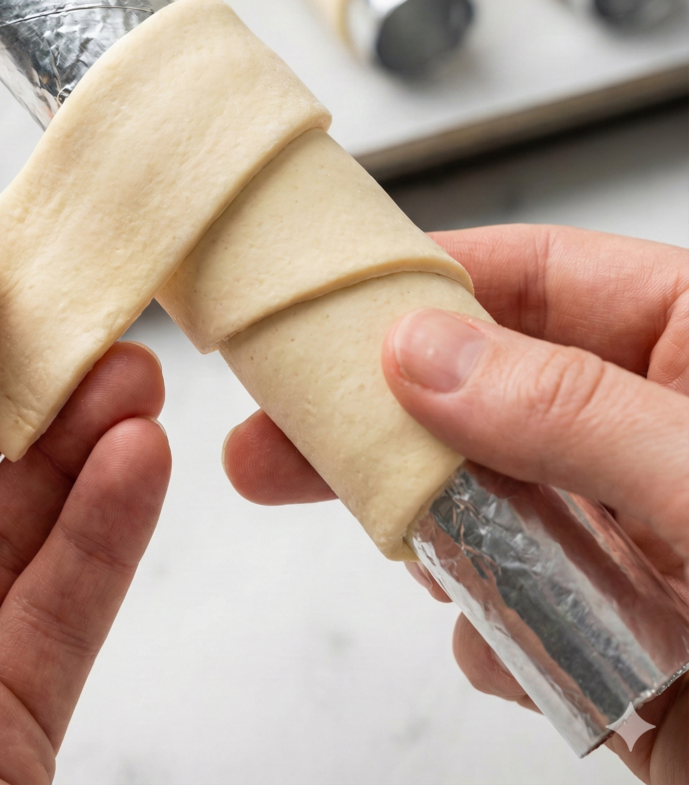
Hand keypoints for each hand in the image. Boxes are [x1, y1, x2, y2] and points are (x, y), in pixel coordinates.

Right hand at [222, 224, 688, 783]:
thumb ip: (568, 410)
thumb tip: (424, 350)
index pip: (529, 277)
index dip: (419, 281)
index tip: (320, 300)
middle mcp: (646, 428)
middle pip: (475, 389)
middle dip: (377, 417)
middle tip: (272, 435)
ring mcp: (623, 529)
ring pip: (476, 499)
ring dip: (435, 531)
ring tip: (415, 555)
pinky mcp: (608, 627)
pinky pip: (503, 601)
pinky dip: (484, 624)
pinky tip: (503, 641)